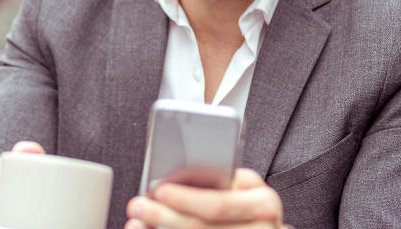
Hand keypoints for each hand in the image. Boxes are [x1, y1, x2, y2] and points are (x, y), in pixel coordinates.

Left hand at [125, 168, 285, 228]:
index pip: (218, 204)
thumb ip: (222, 179)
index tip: (159, 191)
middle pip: (200, 227)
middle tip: (137, 206)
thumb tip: (176, 176)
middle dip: (162, 217)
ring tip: (137, 223)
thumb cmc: (250, 204)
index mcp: (263, 204)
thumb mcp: (245, 187)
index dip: (185, 199)